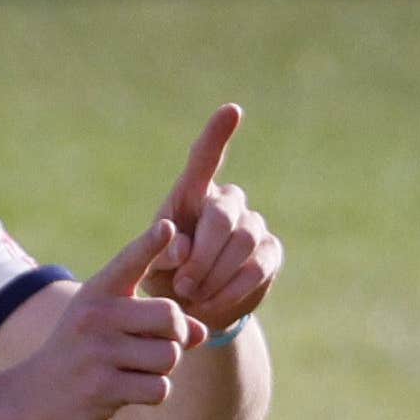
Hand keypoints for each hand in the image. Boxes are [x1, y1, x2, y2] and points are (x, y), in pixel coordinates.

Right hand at [10, 219, 206, 419]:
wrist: (33, 398)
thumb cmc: (81, 354)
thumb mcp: (109, 327)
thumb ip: (156, 323)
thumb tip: (202, 333)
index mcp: (97, 293)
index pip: (129, 262)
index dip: (150, 243)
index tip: (168, 226)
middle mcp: (96, 316)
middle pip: (171, 316)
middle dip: (176, 335)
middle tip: (155, 346)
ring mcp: (98, 352)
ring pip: (169, 356)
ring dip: (162, 369)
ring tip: (134, 370)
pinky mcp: (103, 387)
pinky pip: (159, 388)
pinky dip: (152, 393)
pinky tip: (127, 391)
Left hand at [145, 104, 283, 332]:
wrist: (194, 308)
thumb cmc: (165, 277)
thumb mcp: (149, 266)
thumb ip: (159, 254)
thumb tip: (181, 247)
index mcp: (191, 196)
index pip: (205, 159)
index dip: (218, 135)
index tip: (232, 111)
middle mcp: (226, 203)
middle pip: (223, 213)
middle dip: (202, 254)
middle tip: (182, 287)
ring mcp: (253, 225)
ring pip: (244, 240)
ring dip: (216, 274)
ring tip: (193, 297)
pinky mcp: (270, 252)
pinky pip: (258, 266)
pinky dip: (234, 289)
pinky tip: (214, 303)